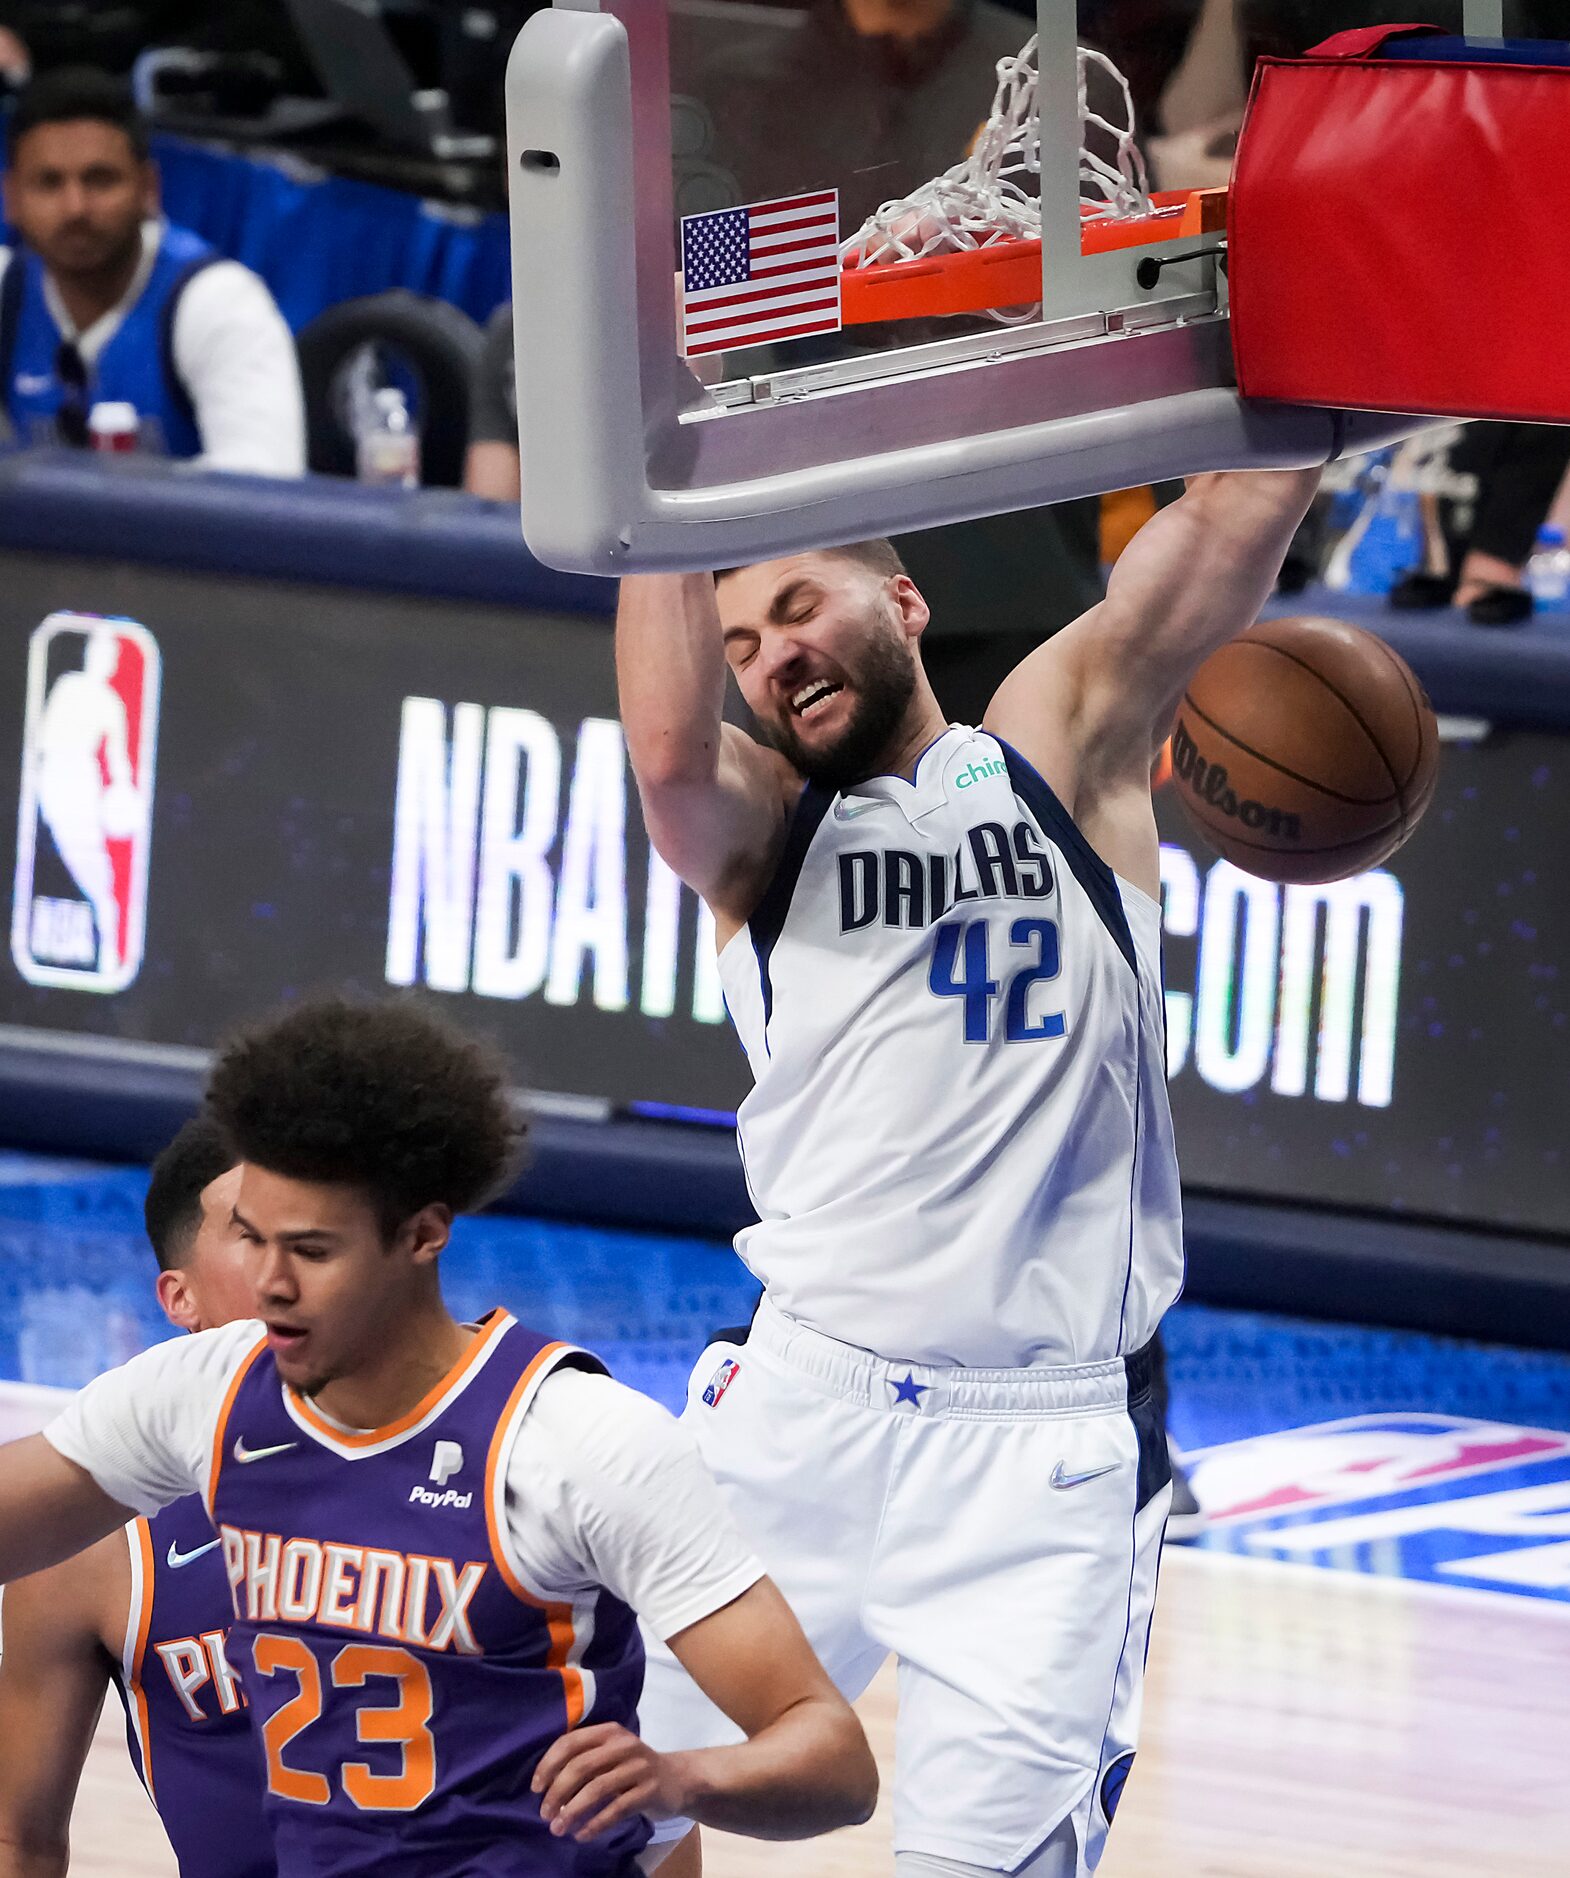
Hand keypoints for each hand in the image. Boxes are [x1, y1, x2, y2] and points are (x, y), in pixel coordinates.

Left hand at [533, 1722, 690, 1840]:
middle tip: (544, 1814)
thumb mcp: (610, 1754)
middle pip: (581, 1766)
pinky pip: (616, 1809)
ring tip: (558, 1828)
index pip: (570, 1742)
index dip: (548, 1765)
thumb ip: (584, 1758)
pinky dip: (595, 1824)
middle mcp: (623, 1744)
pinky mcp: (649, 1790)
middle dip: (557, 1792)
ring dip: (572, 1811)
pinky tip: (581, 1835)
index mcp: (608, 1731)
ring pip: (597, 1788)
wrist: (676, 1779)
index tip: (536, 1789)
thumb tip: (544, 1783)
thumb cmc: (631, 1768)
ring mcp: (638, 1766)